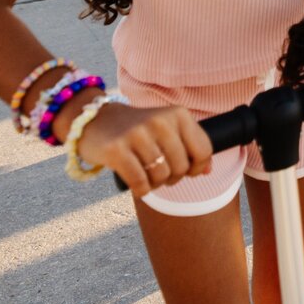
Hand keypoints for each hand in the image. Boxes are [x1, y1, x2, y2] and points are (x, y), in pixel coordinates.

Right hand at [71, 99, 212, 197]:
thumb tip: (207, 171)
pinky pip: (140, 182)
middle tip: (159, 173)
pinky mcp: (116, 149)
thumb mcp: (167, 130)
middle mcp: (159, 121)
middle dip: (173, 178)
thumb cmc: (138, 130)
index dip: (197, 168)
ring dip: (155, 184)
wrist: (95, 120)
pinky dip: (141, 190)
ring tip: (146, 175)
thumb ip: (190, 146)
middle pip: (182, 167)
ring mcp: (137, 134)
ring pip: (161, 176)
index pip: (203, 150)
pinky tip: (137, 184)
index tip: (187, 170)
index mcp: (178, 114)